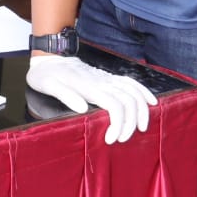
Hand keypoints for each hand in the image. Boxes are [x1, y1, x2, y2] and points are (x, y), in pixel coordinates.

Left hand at [26, 55, 156, 143]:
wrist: (49, 57)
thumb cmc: (46, 74)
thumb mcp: (47, 85)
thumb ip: (64, 95)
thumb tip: (82, 109)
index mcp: (88, 87)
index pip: (114, 105)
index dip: (118, 124)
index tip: (111, 139)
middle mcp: (101, 81)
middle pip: (128, 101)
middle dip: (130, 123)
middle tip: (122, 139)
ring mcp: (106, 78)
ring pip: (133, 91)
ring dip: (141, 111)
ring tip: (140, 128)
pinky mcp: (108, 78)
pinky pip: (131, 82)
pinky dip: (143, 92)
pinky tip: (151, 102)